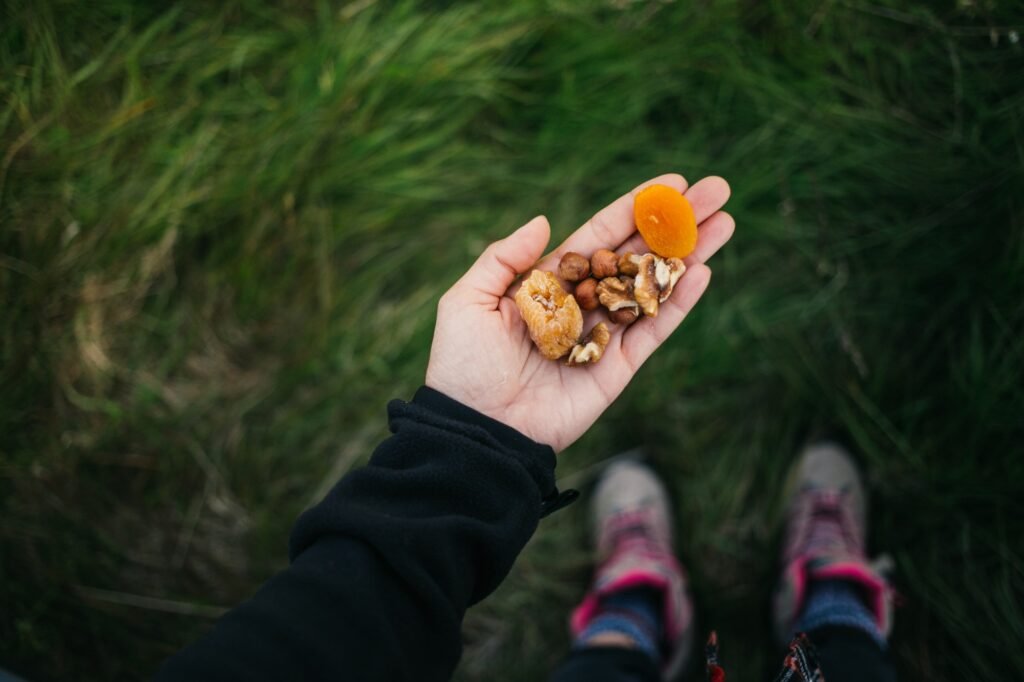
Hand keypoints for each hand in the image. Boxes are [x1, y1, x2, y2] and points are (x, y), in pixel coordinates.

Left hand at [425, 174, 733, 451]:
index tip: (672, 184)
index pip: (601, 235)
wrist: (477, 427)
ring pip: (653, 288)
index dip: (636, 210)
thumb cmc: (463, 364)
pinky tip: (703, 272)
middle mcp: (582, 304)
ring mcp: (603, 336)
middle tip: (717, 192)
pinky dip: (678, 303)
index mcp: (549, 282)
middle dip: (677, 225)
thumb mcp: (468, 300)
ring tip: (724, 223)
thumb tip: (544, 220)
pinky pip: (653, 331)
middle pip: (638, 255)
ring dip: (689, 256)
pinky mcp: (617, 369)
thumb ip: (504, 258)